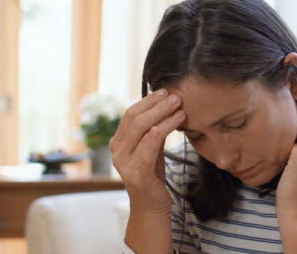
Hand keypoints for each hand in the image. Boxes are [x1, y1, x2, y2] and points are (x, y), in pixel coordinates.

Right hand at [109, 89, 185, 214]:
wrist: (151, 205)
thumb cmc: (152, 174)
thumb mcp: (152, 147)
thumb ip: (153, 129)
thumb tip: (166, 104)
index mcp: (118, 141)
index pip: (131, 113)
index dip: (148, 100)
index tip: (165, 91)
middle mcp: (117, 150)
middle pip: (135, 118)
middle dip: (157, 104)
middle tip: (175, 95)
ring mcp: (124, 162)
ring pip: (142, 128)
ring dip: (163, 113)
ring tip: (179, 105)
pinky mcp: (136, 172)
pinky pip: (150, 144)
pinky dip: (164, 128)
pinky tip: (177, 121)